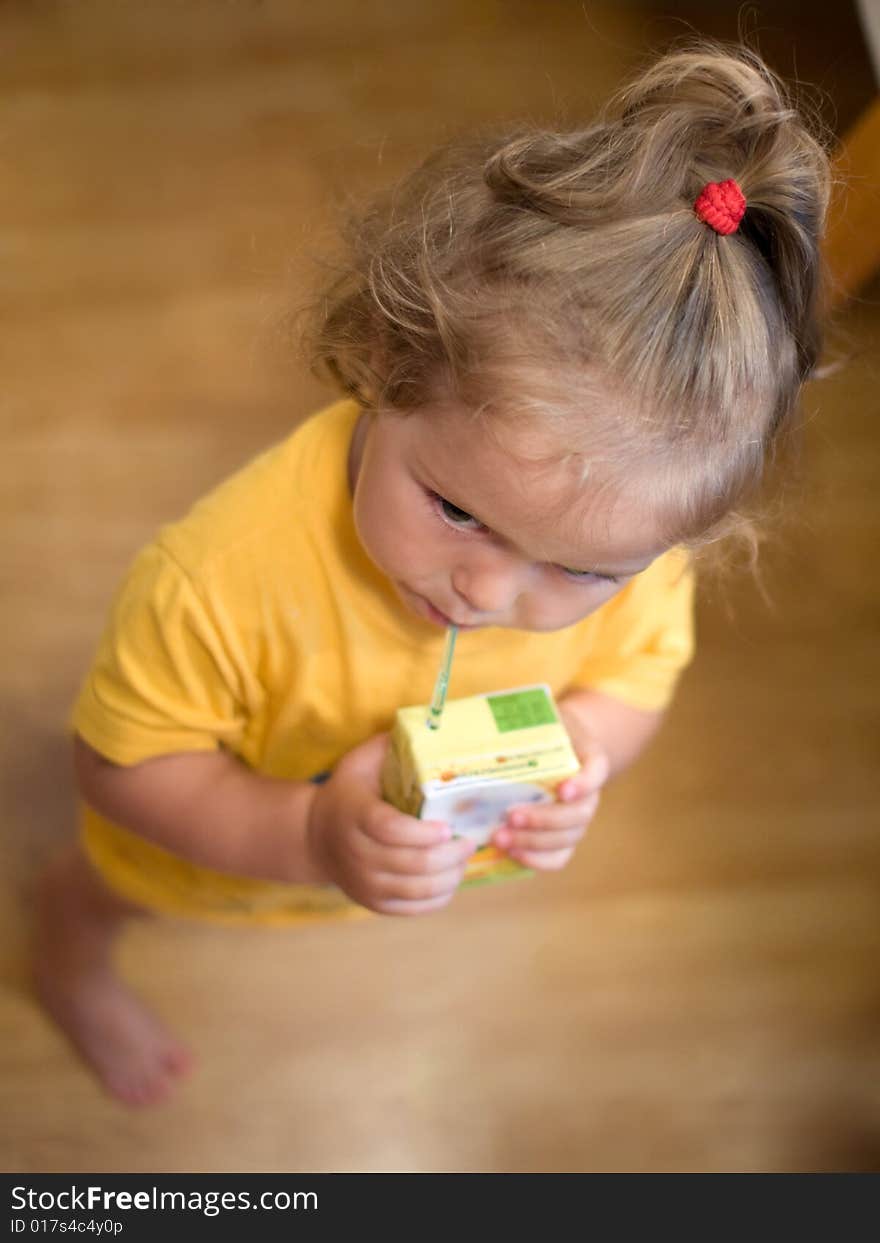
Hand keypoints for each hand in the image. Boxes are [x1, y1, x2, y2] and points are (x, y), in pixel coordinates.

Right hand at [306, 733, 475, 914]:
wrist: (314, 836)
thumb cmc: (348, 792)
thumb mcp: (358, 762)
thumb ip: (388, 746)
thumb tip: (428, 727)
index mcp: (355, 815)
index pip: (391, 829)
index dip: (423, 833)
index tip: (448, 827)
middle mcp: (357, 853)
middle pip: (411, 863)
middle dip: (450, 855)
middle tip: (469, 841)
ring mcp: (363, 882)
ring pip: (416, 889)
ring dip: (449, 877)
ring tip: (464, 860)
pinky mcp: (372, 902)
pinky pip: (412, 909)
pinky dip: (438, 898)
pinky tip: (450, 881)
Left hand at [491, 713, 609, 871]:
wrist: (564, 749)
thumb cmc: (548, 735)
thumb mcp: (545, 723)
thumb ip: (526, 728)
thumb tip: (482, 734)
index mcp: (590, 761)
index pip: (596, 771)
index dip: (583, 783)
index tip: (562, 790)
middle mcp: (589, 794)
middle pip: (579, 814)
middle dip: (544, 819)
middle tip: (511, 816)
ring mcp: (578, 818)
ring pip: (567, 838)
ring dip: (534, 842)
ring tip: (501, 838)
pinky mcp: (564, 837)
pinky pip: (560, 857)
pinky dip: (538, 859)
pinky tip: (513, 853)